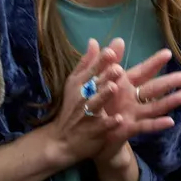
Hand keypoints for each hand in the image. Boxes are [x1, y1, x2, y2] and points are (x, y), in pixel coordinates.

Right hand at [44, 38, 129, 168]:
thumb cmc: (71, 108)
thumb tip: (94, 41)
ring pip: (97, 103)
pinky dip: (109, 122)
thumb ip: (86, 63)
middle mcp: (82, 97)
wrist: (61, 139)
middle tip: (117, 68)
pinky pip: (102, 125)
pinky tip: (119, 119)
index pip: (91, 70)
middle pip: (95, 84)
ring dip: (104, 95)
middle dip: (105, 76)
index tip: (110, 52)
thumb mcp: (75, 84)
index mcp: (79, 84)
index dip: (100, 61)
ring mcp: (86, 114)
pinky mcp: (93, 131)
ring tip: (114, 88)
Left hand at [93, 48, 180, 167]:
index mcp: (123, 84)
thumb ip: (104, 61)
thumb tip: (116, 40)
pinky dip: (158, 124)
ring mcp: (132, 113)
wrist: (85, 132)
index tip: (168, 53)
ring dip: (169, 102)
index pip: (142, 71)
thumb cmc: (93, 103)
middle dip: (170, 82)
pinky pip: (145, 126)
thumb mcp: (95, 80)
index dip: (154, 63)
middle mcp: (132, 98)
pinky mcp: (128, 128)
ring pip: (154, 107)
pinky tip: (171, 121)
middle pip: (154, 88)